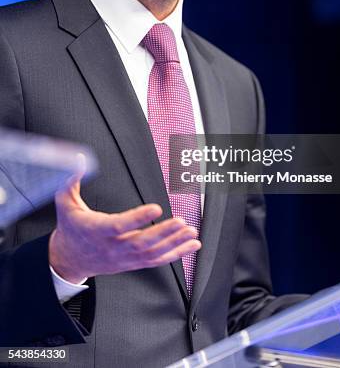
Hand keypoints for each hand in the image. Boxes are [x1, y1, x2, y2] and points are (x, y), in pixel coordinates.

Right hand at [49, 174, 200, 282]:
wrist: (69, 258)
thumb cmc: (71, 227)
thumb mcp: (65, 202)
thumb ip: (71, 180)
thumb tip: (78, 159)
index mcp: (97, 230)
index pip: (118, 226)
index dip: (137, 218)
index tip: (156, 208)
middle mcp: (113, 247)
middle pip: (141, 243)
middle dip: (163, 233)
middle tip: (182, 222)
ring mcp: (124, 258)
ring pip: (152, 254)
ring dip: (174, 243)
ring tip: (191, 232)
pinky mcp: (133, 263)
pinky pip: (156, 261)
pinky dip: (176, 254)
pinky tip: (191, 246)